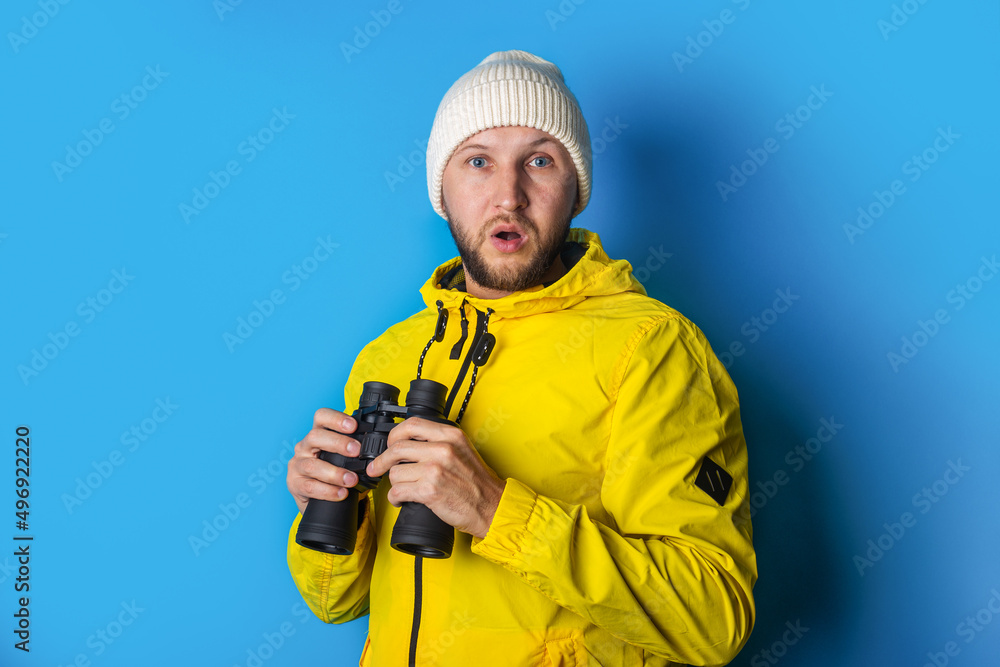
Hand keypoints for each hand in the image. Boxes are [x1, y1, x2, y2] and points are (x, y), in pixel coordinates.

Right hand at [286, 408, 362, 513]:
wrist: (319, 500)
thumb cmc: (334, 473)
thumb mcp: (343, 457)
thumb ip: (354, 450)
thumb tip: (378, 448)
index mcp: (318, 435)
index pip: (321, 417)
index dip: (336, 419)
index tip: (353, 426)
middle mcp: (304, 446)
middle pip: (315, 436)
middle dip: (338, 443)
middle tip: (356, 452)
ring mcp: (297, 465)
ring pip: (312, 465)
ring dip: (335, 472)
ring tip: (351, 480)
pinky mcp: (295, 484)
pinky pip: (310, 486)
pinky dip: (328, 491)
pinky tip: (341, 493)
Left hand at [366, 417, 505, 538]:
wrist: (491, 506)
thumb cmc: (477, 482)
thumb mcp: (462, 449)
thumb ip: (439, 441)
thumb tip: (408, 442)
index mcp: (450, 435)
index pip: (412, 425)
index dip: (394, 435)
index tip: (388, 444)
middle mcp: (443, 449)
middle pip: (397, 448)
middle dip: (382, 460)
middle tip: (377, 467)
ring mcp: (435, 470)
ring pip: (395, 472)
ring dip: (394, 483)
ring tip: (403, 489)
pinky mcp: (429, 491)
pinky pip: (397, 492)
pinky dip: (395, 499)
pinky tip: (402, 500)